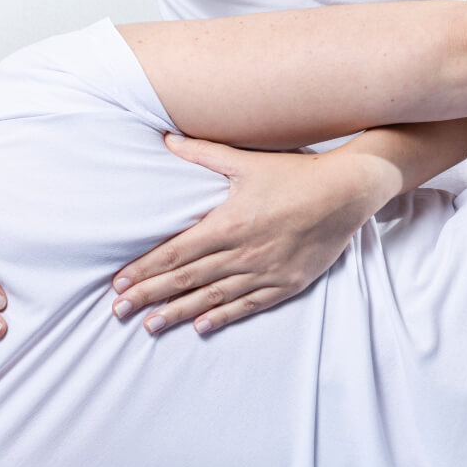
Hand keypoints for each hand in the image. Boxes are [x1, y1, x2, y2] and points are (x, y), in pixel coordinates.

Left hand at [110, 133, 393, 334]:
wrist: (348, 192)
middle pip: (186, 280)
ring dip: (177, 313)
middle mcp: (243, 252)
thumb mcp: (247, 161)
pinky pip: (248, 305)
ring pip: (212, 298)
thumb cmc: (296, 173)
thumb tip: (167, 140)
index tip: (119, 283)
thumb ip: (203, 154)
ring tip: (149, 326)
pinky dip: (222, 316)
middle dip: (149, 296)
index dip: (145, 270)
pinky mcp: (287, 283)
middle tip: (118, 312)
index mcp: (228, 224)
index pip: (175, 253)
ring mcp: (265, 271)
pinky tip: (200, 326)